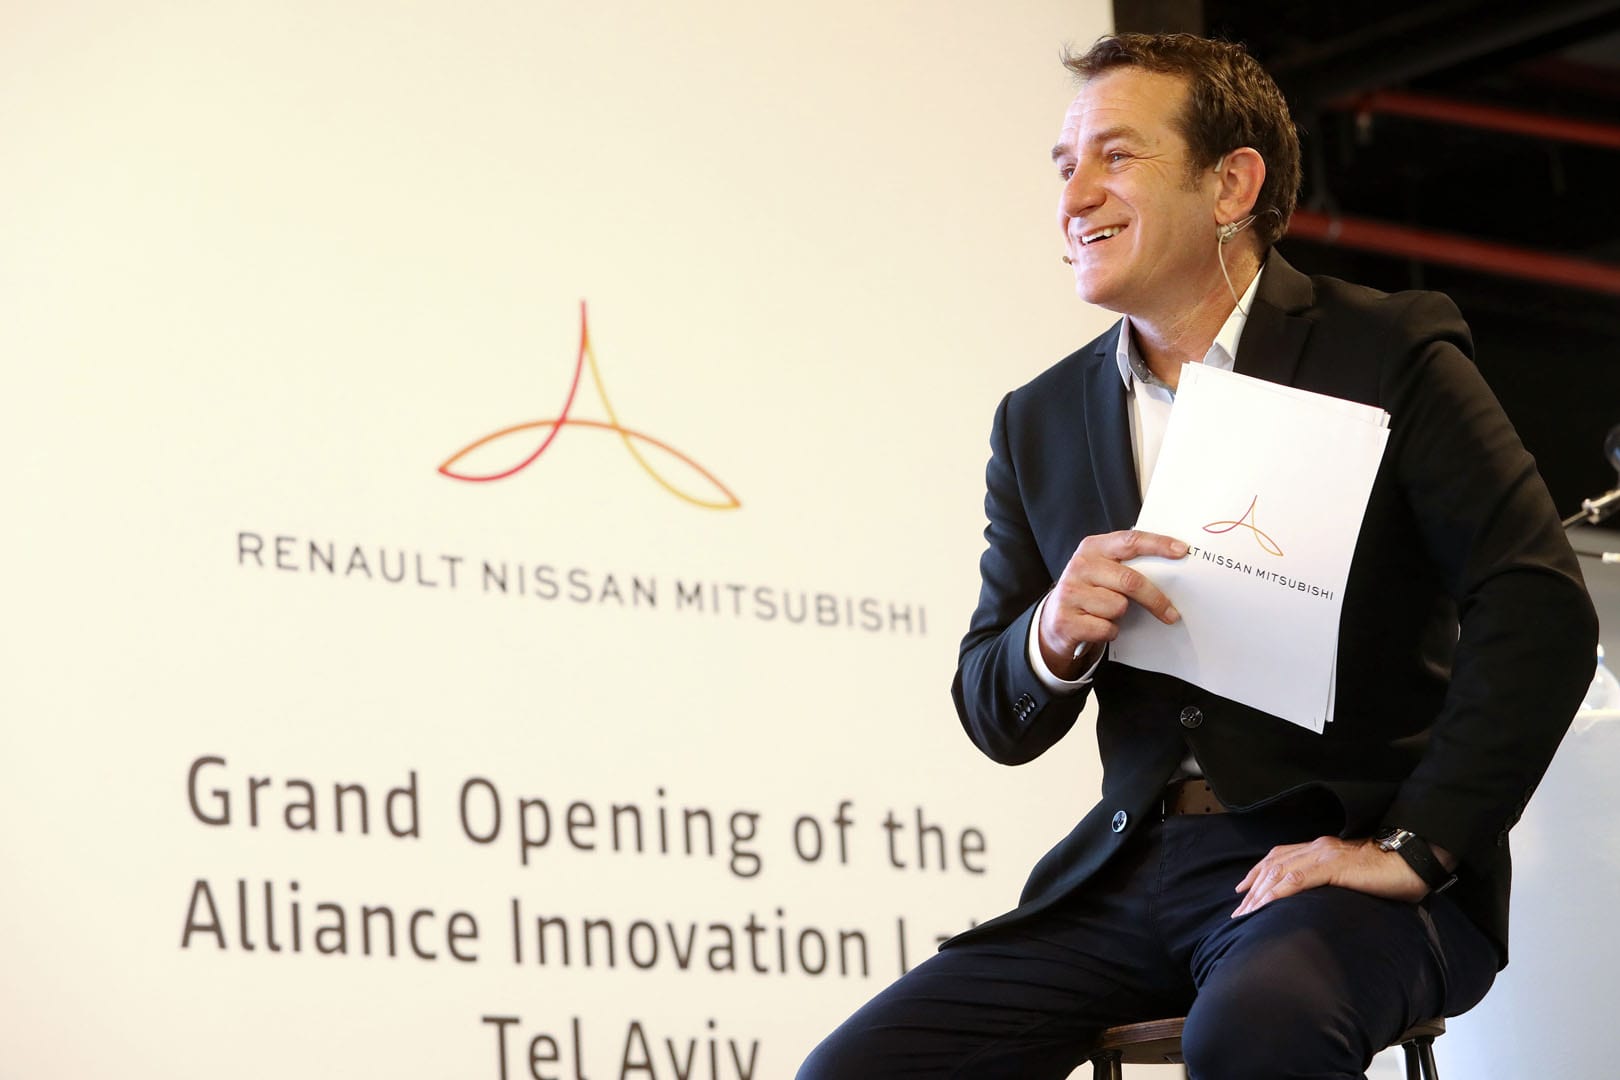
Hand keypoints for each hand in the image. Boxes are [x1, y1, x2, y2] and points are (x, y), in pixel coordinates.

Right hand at [1038, 530, 1186, 677]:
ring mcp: (1070, 593)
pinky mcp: (1066, 620)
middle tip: (1171, 613)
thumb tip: (1171, 569)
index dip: (1158, 545)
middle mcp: (1079, 566)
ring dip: (1121, 616)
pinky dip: (1108, 632)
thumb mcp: (1103, 570)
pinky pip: (1105, 628)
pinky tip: (1097, 626)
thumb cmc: (1089, 592)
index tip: (1182, 551)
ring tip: (1107, 613)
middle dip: (1155, 599)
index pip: (1130, 540)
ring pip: (1118, 607)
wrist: (1054, 619)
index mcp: (1092, 548)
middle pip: (1130, 580)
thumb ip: (1127, 564)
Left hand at [1231, 836, 1428, 917]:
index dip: (1259, 873)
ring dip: (1260, 894)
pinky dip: (1279, 891)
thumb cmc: (1389, 871)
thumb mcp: (1353, 874)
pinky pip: (1298, 878)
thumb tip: (1319, 899)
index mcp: (1321, 848)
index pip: (1279, 857)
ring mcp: (1324, 856)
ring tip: (1246, 914)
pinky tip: (1267, 904)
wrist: (1413, 861)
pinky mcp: (1333, 866)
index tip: (1244, 890)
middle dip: (1253, 890)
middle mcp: (1317, 848)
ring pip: (1280, 872)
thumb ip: (1333, 880)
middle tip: (1238, 912)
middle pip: (1273, 866)